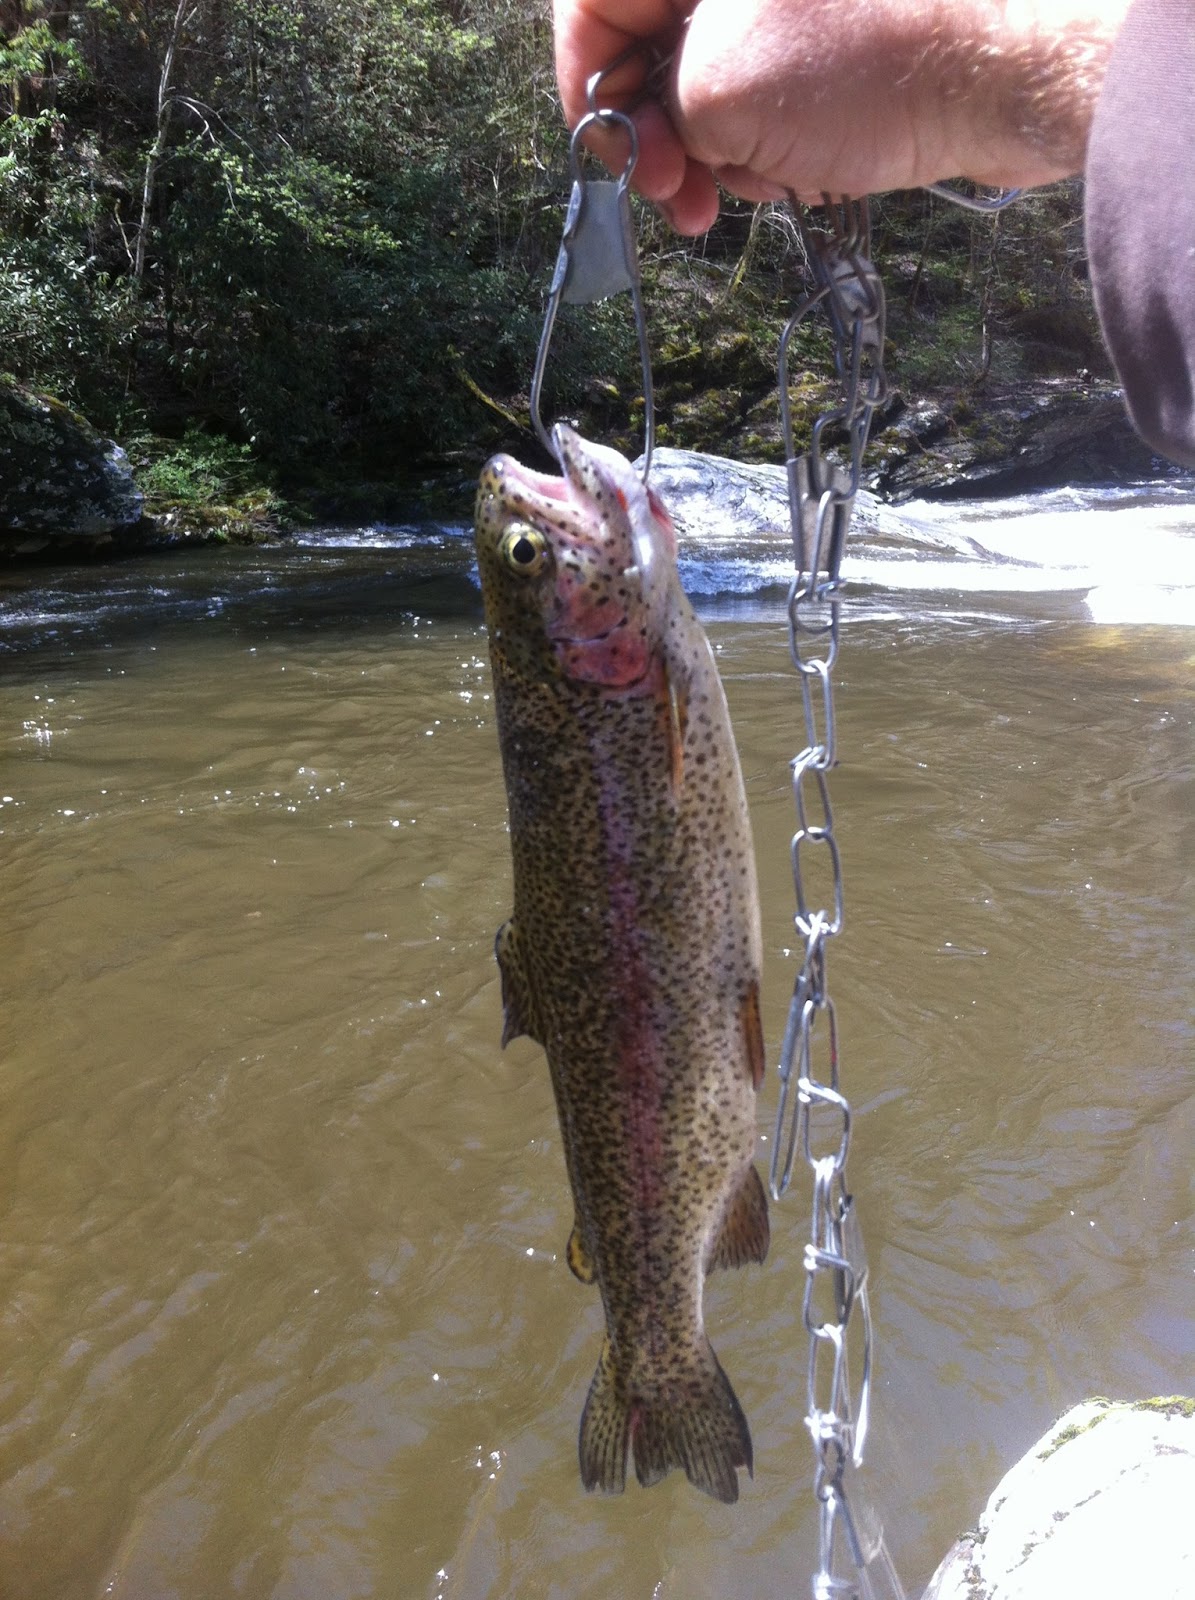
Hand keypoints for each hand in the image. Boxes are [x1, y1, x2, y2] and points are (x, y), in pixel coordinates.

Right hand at [553, 0, 1131, 233]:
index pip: (595, 1)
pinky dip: (775, 139)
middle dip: (662, 129)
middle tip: (681, 198)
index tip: (606, 152)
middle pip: (655, 42)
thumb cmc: (866, 62)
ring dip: (724, 145)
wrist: (1012, 67)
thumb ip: (652, 107)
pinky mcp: (840, 35)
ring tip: (766, 176)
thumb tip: (647, 131)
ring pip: (713, 78)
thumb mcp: (717, 91)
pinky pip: (772, 91)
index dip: (587, 81)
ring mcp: (795, 1)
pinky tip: (809, 163)